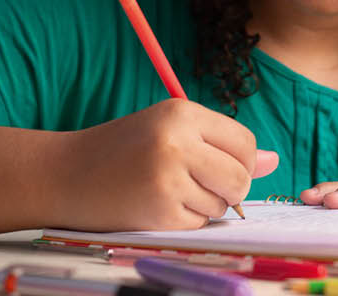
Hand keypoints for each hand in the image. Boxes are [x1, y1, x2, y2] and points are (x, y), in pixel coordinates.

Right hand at [49, 98, 278, 230]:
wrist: (65, 174)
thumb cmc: (122, 149)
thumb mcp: (170, 131)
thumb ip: (222, 144)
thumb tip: (273, 162)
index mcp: (181, 113)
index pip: (244, 142)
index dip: (241, 160)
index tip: (220, 165)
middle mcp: (177, 142)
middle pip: (240, 177)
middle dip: (230, 188)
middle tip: (199, 183)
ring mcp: (168, 179)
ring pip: (221, 204)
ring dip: (204, 204)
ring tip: (170, 189)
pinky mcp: (159, 212)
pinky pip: (199, 223)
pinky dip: (186, 220)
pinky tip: (158, 205)